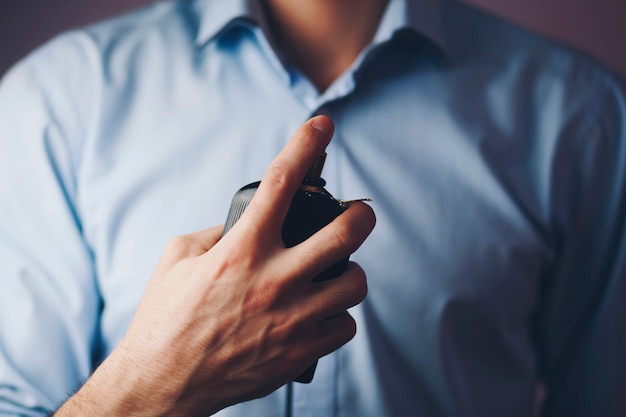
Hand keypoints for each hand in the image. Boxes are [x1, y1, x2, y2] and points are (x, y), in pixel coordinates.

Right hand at [55, 115, 375, 416]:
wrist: (162, 384)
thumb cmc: (165, 318)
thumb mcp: (179, 258)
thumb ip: (220, 232)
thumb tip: (251, 220)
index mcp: (240, 250)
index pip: (280, 182)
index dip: (305, 145)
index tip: (322, 125)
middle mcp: (273, 280)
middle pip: (346, 233)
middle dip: (361, 214)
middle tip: (358, 213)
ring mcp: (292, 319)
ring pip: (356, 282)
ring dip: (349, 272)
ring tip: (333, 274)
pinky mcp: (300, 353)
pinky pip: (345, 326)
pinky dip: (336, 317)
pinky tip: (319, 315)